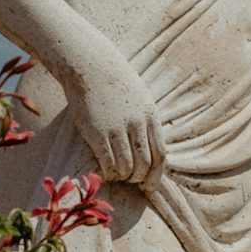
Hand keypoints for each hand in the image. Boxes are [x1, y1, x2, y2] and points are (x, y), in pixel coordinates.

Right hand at [67, 53, 165, 186]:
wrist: (90, 66)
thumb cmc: (115, 83)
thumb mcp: (140, 99)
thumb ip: (145, 122)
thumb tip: (148, 149)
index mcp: (150, 116)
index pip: (160, 155)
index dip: (156, 175)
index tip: (149, 185)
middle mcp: (136, 124)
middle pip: (144, 164)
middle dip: (139, 178)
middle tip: (131, 181)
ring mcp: (116, 129)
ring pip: (126, 167)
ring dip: (123, 176)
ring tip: (118, 175)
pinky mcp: (97, 132)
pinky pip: (108, 162)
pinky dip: (109, 172)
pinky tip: (105, 171)